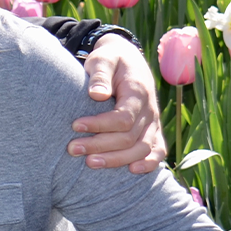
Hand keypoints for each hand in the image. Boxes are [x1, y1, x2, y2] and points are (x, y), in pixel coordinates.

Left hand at [70, 35, 165, 173]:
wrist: (128, 60)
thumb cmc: (110, 60)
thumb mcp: (102, 59)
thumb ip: (100, 74)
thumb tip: (97, 95)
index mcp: (137, 92)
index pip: (123, 118)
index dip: (99, 125)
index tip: (75, 125)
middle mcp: (149, 110)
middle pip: (129, 138)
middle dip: (100, 146)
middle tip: (72, 149)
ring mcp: (153, 122)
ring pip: (142, 149)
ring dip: (116, 159)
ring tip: (89, 163)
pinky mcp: (153, 130)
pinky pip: (158, 150)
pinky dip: (149, 163)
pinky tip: (131, 171)